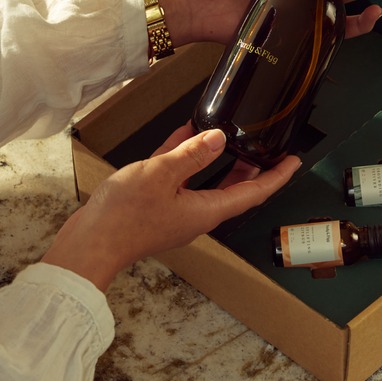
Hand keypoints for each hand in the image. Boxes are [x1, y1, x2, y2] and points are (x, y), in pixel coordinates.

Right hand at [42, 125, 299, 291]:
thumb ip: (191, 155)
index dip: (277, 175)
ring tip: (228, 135)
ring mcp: (177, 211)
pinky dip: (185, 159)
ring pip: (207, 181)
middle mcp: (197, 213)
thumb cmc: (122, 219)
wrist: (87, 245)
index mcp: (207, 211)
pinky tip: (184, 136)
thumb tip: (219, 138)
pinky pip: (180, 179)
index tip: (293, 161)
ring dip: (218, 159)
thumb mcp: (160, 175)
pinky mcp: (157, 207)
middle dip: (252, 165)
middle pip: (235, 187)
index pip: (254, 192)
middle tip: (266, 146)